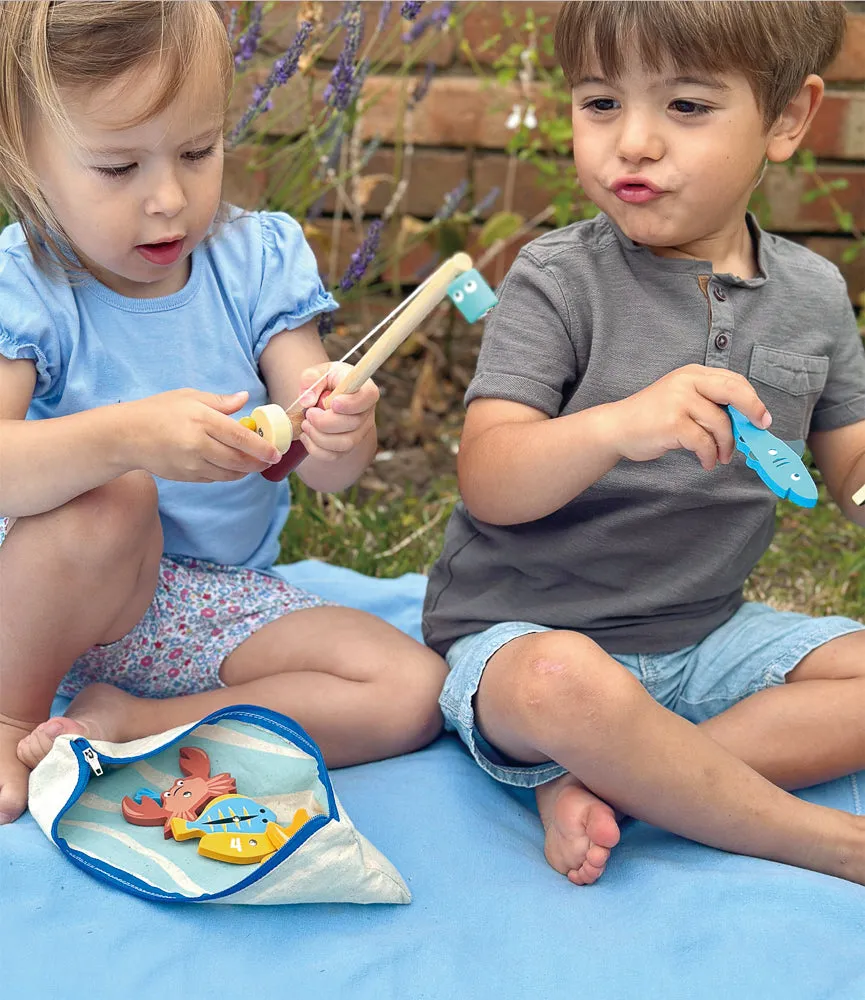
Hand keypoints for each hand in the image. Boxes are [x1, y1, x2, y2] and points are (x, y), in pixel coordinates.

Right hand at [123, 389, 281, 481]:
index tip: (276, 452)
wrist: (125, 436)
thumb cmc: (158, 411)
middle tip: (270, 459)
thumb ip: (220, 401)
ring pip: (228, 473)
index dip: (261, 447)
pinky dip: (227, 473)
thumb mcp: (188, 397)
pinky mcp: (186, 477)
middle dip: (258, 462)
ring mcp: (191, 464)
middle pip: (238, 460)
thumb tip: (245, 399)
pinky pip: (214, 478)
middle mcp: (197, 444)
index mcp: (201, 420)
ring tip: (254, 463)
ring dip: (245, 470)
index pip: (239, 437)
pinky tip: (231, 465)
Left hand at [296, 362, 378, 461]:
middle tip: (309, 413)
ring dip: (319, 437)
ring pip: (344, 444)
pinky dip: (316, 449)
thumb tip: (307, 400)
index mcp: (365, 391)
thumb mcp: (319, 372)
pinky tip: (306, 436)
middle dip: (325, 422)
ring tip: (305, 424)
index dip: (351, 404)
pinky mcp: (347, 448)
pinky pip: (334, 456)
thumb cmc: (327, 382)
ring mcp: (359, 434)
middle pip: (353, 424)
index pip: (367, 397)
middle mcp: (366, 414)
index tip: (333, 403)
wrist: (327, 398)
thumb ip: (310, 379)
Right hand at [607, 365, 771, 471]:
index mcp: (692, 374)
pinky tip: (707, 462)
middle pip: (734, 392)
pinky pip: (704, 442)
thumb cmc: (651, 417)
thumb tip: (744, 421)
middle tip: (759, 431)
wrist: (616, 427)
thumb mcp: (680, 399)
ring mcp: (679, 401)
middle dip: (752, 412)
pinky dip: (710, 455)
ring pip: (720, 423)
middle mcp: (686, 382)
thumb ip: (708, 403)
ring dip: (726, 446)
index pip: (733, 381)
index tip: (762, 418)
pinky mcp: (673, 423)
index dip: (752, 400)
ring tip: (720, 457)